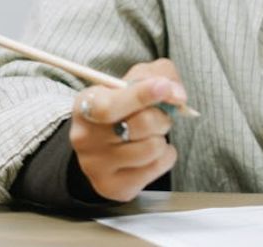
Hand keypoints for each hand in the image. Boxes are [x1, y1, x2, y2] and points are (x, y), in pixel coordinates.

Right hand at [70, 59, 187, 201]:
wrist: (103, 146)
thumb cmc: (125, 106)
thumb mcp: (135, 80)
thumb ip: (158, 75)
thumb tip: (177, 95)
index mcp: (86, 105)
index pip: (110, 106)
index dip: (141, 95)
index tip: (164, 87)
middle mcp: (85, 138)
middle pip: (142, 124)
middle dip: (162, 116)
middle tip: (159, 116)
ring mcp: (96, 166)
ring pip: (153, 148)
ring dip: (162, 138)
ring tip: (151, 135)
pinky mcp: (113, 187)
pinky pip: (157, 167)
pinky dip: (165, 156)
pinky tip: (152, 153)